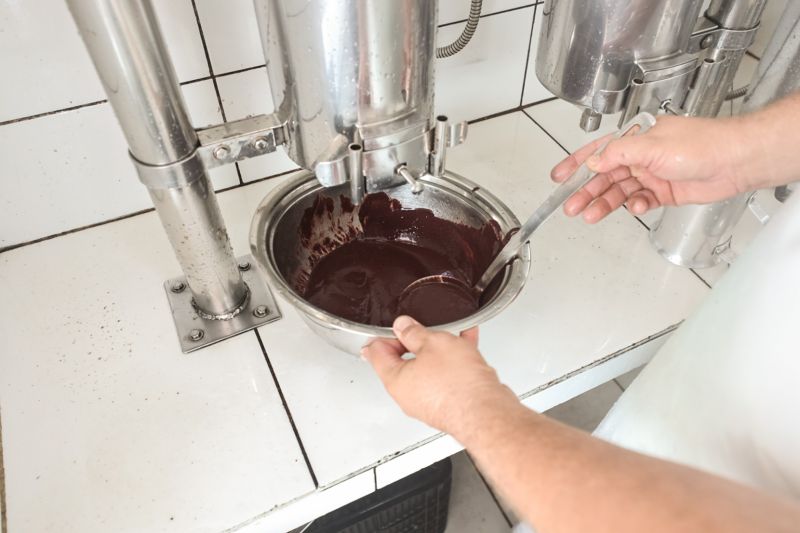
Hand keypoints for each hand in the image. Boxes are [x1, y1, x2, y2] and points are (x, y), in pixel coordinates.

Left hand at [362, 316, 517, 437]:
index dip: (385, 335)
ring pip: (429, 368)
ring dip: (440, 349)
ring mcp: (429, 402)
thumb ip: (413, 332)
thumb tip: (402, 326)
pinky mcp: (449, 404)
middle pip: (403, 361)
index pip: (376, 353)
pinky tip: (467, 344)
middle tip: (427, 329)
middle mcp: (409, 395)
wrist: (487, 412)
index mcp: (395, 380)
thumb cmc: (458, 384)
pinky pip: (447, 377)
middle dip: (417, 341)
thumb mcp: (432, 342)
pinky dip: (455, 361)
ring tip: (453, 334)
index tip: (399, 326)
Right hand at [551, 115, 749, 222]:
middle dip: (586, 191)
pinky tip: (636, 208)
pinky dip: (636, 207)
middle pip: (605, 176)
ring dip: (605, 203)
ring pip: (620, 192)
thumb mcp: (652, 145)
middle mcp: (641, 156)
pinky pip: (641, 202)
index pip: (598, 151)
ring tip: (590, 215)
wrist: (735, 161)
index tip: (558, 177)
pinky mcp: (664, 192)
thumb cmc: (702, 144)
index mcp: (636, 139)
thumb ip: (618, 153)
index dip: (576, 164)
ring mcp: (652, 175)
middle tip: (571, 206)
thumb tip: (593, 162)